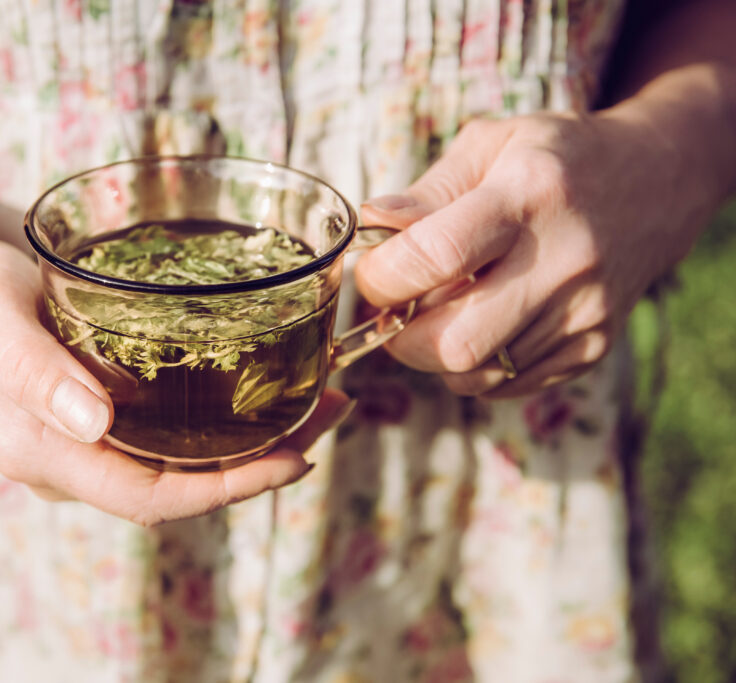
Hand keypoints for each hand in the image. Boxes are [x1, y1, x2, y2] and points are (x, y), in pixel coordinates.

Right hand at [0, 238, 344, 525]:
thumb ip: (33, 370)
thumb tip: (96, 423)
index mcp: (43, 453)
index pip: (147, 497)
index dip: (223, 489)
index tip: (291, 459)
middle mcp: (70, 463)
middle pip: (178, 488)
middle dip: (258, 466)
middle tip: (328, 413)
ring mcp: (87, 447)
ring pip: (180, 467)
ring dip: (251, 445)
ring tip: (316, 401)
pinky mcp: (100, 422)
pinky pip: (170, 440)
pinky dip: (222, 424)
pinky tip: (261, 392)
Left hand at [355, 112, 706, 398]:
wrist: (657, 183)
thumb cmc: (553, 158)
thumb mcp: (489, 145)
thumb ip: (425, 192)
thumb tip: (370, 226)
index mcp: (527, 195)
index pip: (436, 255)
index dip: (384, 277)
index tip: (374, 274)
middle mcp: (563, 260)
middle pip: (456, 342)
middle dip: (403, 339)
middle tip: (397, 310)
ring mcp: (584, 311)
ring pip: (478, 374)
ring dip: (436, 355)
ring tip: (440, 314)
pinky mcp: (594, 346)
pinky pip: (508, 386)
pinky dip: (476, 367)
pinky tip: (480, 326)